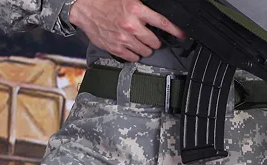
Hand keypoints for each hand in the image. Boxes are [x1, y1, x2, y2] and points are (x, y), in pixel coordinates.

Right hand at [68, 0, 186, 61]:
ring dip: (145, 48)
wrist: (84, 7)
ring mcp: (123, 39)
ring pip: (145, 51)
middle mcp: (131, 26)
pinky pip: (132, 57)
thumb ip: (141, 7)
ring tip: (139, 42)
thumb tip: (154, 15)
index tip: (182, 35)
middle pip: (154, 42)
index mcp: (136, 9)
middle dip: (155, 41)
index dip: (175, 30)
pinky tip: (131, 47)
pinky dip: (134, 54)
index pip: (163, 22)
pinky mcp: (116, 48)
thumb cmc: (104, 0)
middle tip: (151, 37)